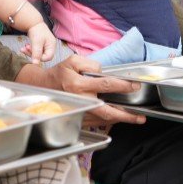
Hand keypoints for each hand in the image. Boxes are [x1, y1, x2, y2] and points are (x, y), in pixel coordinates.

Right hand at [15, 55, 145, 126]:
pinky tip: (119, 118)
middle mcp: (80, 100)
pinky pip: (97, 122)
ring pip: (103, 119)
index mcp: (78, 84)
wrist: (42, 87)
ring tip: (135, 118)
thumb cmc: (59, 73)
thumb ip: (90, 63)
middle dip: (125, 115)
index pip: (105, 85)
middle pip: (107, 111)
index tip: (134, 86)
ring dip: (120, 120)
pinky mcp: (78, 119)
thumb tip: (103, 71)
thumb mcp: (72, 61)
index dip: (121, 86)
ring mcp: (79, 112)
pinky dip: (109, 121)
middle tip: (140, 116)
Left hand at [20, 22, 56, 63]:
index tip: (31, 53)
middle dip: (33, 54)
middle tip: (25, 49)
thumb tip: (35, 64)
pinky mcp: (40, 45)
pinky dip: (30, 50)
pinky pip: (35, 51)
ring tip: (24, 48)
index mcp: (52, 46)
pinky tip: (25, 47)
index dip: (39, 58)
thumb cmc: (37, 30)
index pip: (48, 57)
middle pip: (43, 56)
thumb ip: (36, 53)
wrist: (33, 22)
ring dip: (30, 52)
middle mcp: (50, 46)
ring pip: (38, 54)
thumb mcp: (37, 42)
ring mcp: (45, 46)